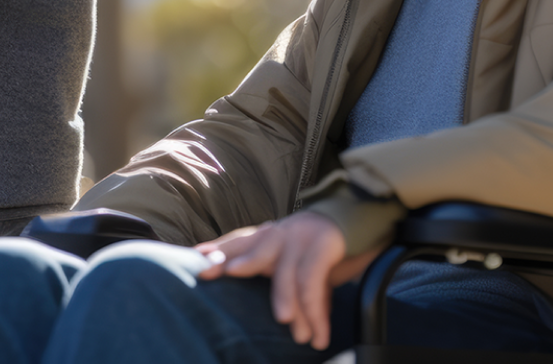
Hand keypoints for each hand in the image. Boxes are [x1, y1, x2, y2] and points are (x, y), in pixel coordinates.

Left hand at [194, 213, 383, 349]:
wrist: (356, 220)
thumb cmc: (313, 249)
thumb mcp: (285, 258)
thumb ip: (264, 269)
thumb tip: (226, 277)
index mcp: (267, 236)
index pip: (238, 241)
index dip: (217, 250)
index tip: (195, 259)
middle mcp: (280, 233)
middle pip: (254, 248)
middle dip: (237, 260)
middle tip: (226, 273)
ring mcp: (302, 236)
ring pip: (289, 273)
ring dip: (292, 303)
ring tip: (295, 331)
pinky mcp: (324, 244)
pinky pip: (315, 280)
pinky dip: (317, 311)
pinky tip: (318, 333)